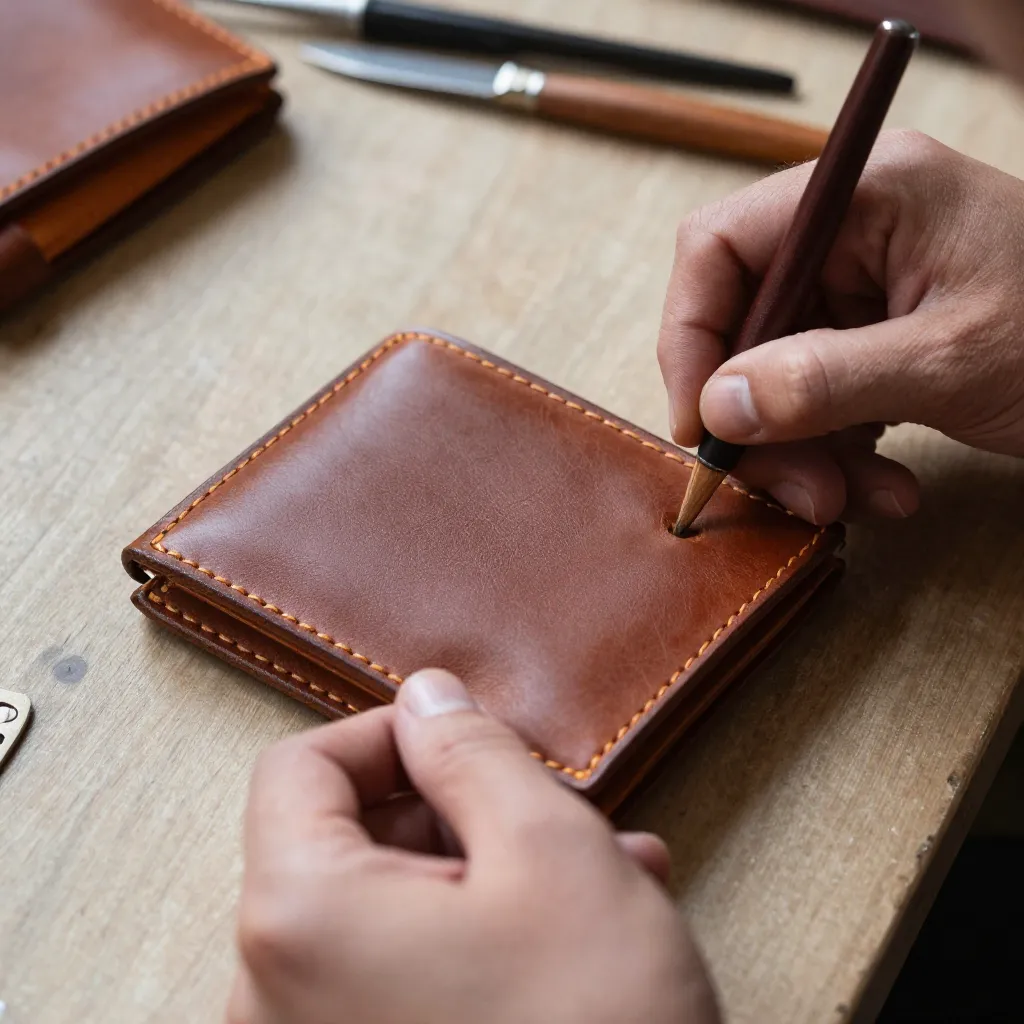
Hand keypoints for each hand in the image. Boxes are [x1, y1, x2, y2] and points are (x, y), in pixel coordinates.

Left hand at [227, 669, 719, 1023]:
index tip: (467, 738)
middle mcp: (276, 997)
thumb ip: (473, 752)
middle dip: (461, 811)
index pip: (301, 767)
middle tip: (554, 809)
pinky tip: (578, 934)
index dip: (389, 733)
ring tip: (599, 870)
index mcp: (299, 919)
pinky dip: (480, 941)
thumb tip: (426, 695)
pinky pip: (406, 981)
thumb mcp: (550, 849)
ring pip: (394, 912)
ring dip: (491, 873)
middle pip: (351, 841)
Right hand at [658, 130, 1023, 523]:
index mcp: (866, 195)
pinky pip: (821, 400)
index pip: (721, 247)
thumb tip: (716, 408)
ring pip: (776, 375)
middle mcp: (854, 233)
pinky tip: (886, 488)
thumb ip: (825, 380)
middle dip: (759, 419)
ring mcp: (866, 287)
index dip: (691, 336)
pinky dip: (839, 455)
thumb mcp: (950, 361)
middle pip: (744, 324)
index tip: (700, 421)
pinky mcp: (879, 337)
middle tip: (790, 489)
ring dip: (801, 453)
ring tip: (848, 501)